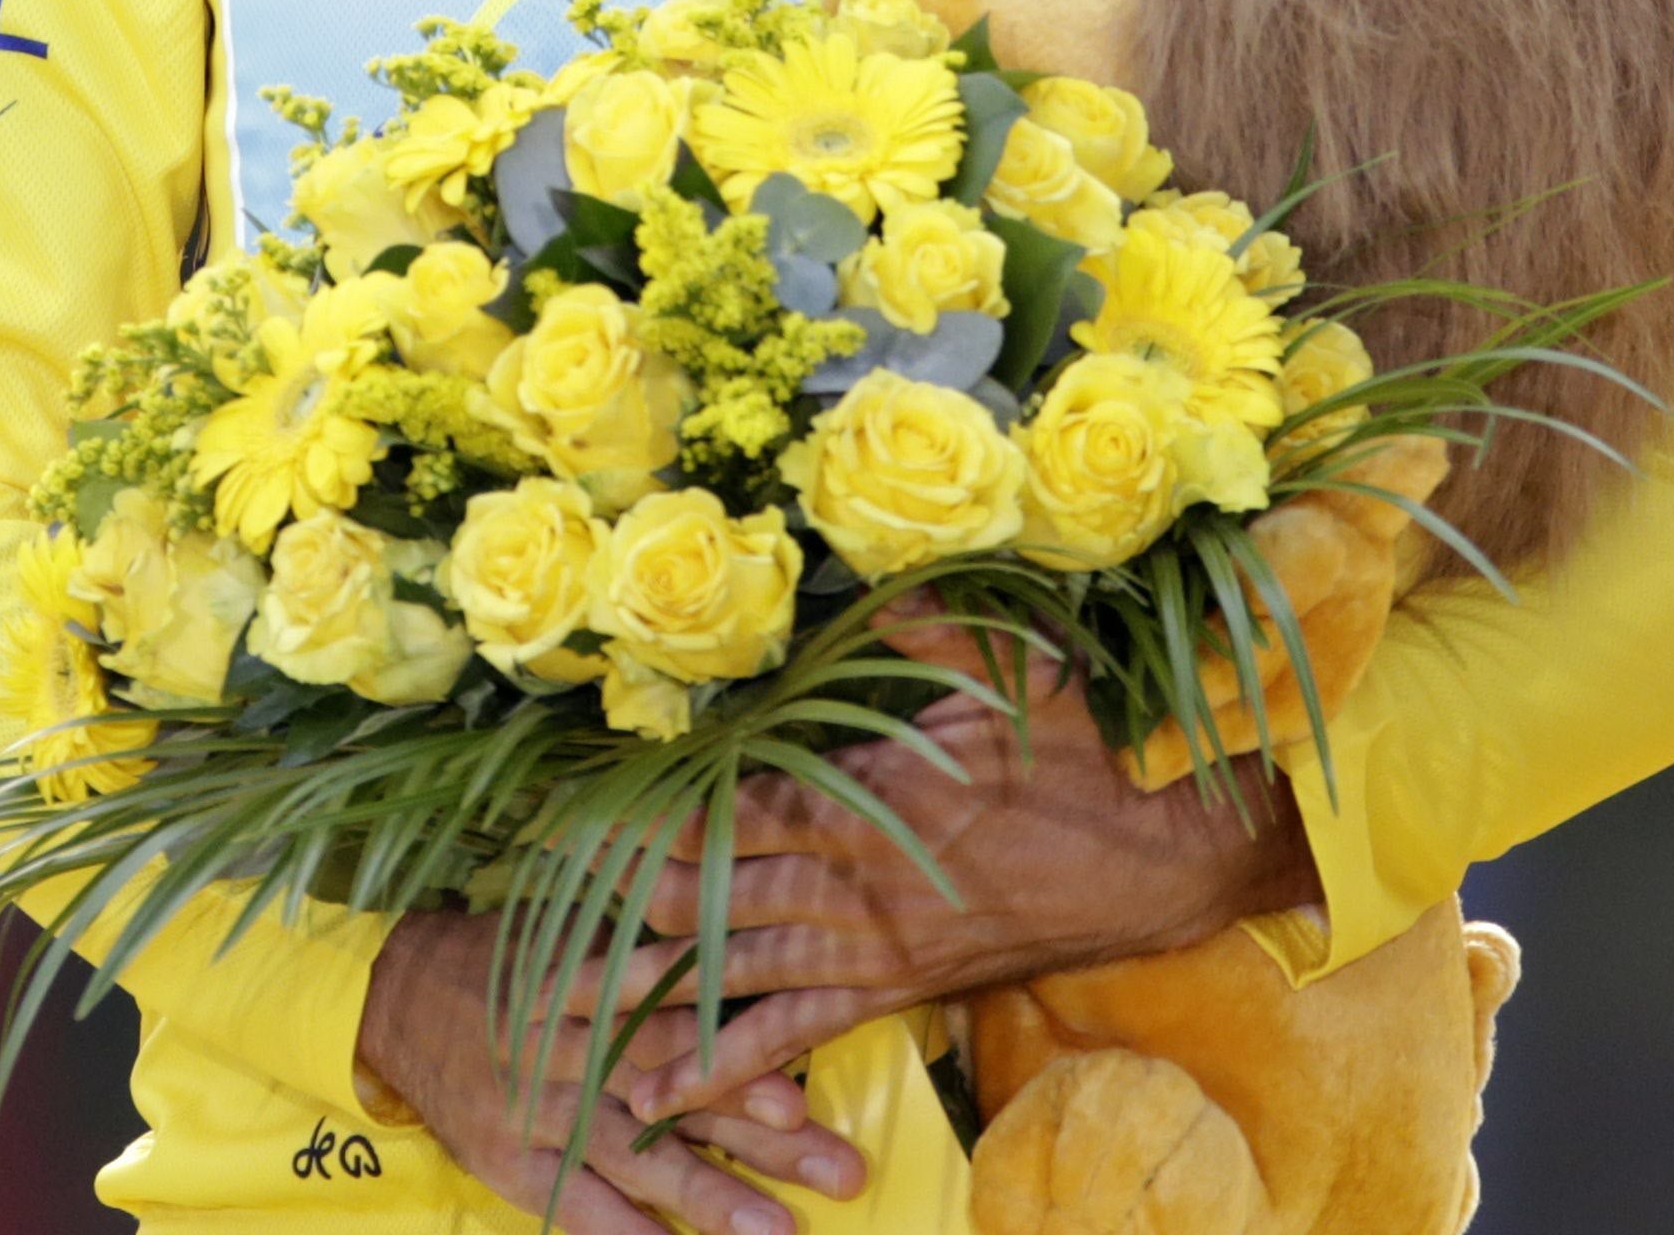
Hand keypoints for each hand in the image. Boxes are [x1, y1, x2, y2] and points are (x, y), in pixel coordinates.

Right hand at [351, 907, 858, 1234]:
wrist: (399, 994)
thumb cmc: (514, 959)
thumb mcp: (577, 928)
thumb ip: (656, 941)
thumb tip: (752, 922)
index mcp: (598, 986)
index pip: (678, 1028)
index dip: (737, 1064)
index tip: (800, 1096)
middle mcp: (576, 1049)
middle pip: (679, 1099)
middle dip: (761, 1139)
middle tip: (838, 1171)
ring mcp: (542, 1111)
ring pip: (637, 1159)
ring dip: (711, 1198)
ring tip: (776, 1232)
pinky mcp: (512, 1159)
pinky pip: (576, 1204)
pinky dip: (626, 1234)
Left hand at [612, 622, 1316, 1116]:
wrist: (1155, 859)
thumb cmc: (1083, 757)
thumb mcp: (1013, 670)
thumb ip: (931, 631)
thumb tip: (880, 581)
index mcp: (866, 799)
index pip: (729, 813)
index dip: (641, 822)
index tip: (562, 830)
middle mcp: (852, 882)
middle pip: (707, 900)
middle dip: (610, 915)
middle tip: (517, 934)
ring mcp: (870, 943)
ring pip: (733, 973)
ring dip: (644, 998)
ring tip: (555, 1023)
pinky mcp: (895, 987)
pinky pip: (798, 1031)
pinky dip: (726, 1062)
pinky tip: (663, 1092)